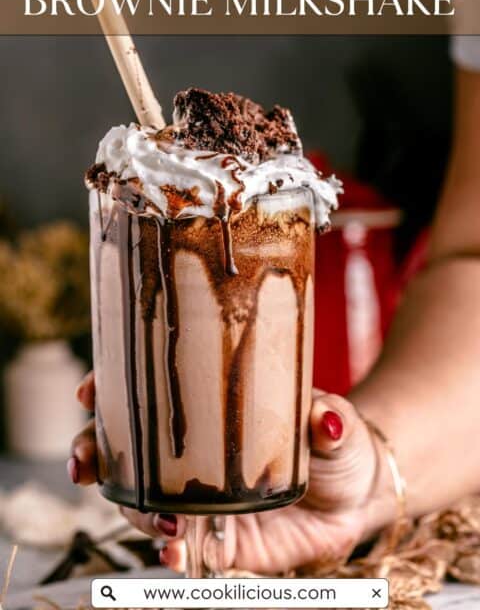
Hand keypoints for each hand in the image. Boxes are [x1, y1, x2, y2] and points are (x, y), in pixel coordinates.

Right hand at [70, 376, 390, 574]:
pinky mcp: (221, 541)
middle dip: (95, 454)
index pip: (150, 396)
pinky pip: (185, 550)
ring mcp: (203, 499)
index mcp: (211, 413)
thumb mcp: (334, 422)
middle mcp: (195, 455)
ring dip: (137, 510)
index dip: (111, 391)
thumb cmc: (337, 441)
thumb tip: (325, 420)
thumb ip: (327, 421)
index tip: (91, 389)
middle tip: (89, 462)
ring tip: (162, 517)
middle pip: (128, 452)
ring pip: (146, 503)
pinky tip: (174, 553)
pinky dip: (172, 554)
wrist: (356, 491)